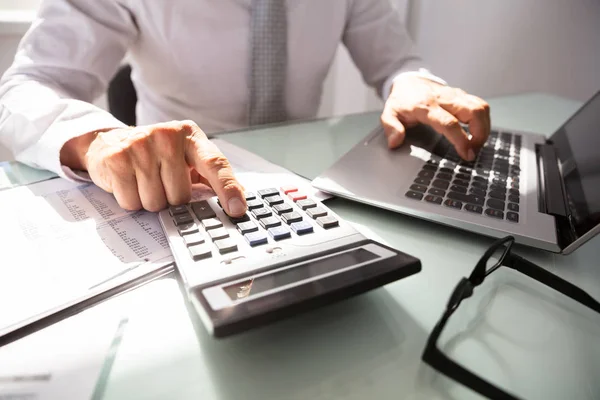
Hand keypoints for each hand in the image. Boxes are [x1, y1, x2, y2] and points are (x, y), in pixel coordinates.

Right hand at [60, 120, 246, 215]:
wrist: (110, 141)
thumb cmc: (156, 155)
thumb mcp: (186, 157)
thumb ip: (211, 177)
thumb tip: (239, 201)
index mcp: (191, 136)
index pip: (215, 164)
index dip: (228, 188)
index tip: (237, 209)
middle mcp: (167, 136)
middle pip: (181, 195)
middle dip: (172, 198)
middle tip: (161, 182)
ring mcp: (141, 145)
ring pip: (156, 202)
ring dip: (150, 201)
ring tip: (144, 181)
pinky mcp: (117, 158)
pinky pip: (132, 202)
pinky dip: (131, 200)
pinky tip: (129, 182)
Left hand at [381, 75, 490, 160]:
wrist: (408, 81)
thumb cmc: (401, 100)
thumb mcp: (389, 114)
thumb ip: (391, 128)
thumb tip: (395, 142)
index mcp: (426, 107)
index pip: (449, 123)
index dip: (460, 140)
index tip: (466, 153)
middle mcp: (445, 99)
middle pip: (474, 112)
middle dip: (480, 134)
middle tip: (473, 151)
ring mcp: (456, 96)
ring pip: (481, 107)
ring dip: (484, 128)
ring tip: (476, 144)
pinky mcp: (462, 95)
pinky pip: (480, 105)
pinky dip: (483, 121)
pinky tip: (477, 133)